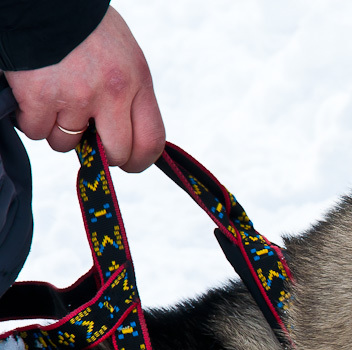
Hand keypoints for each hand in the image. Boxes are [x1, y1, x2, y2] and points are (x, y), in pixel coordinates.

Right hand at [5, 6, 164, 171]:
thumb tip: (127, 133)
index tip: (129, 163)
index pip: (152, 140)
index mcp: (137, 81)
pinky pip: (36, 131)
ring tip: (54, 102)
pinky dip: (30, 120)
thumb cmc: (84, 27)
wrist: (43, 1)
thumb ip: (129, 93)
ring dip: (58, 131)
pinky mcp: (39, 96)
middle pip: (115, 153)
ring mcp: (75, 96)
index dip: (140, 160)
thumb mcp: (124, 55)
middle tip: (87, 140)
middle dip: (100, 153)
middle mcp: (111, 92)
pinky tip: (33, 98)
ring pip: (67, 144)